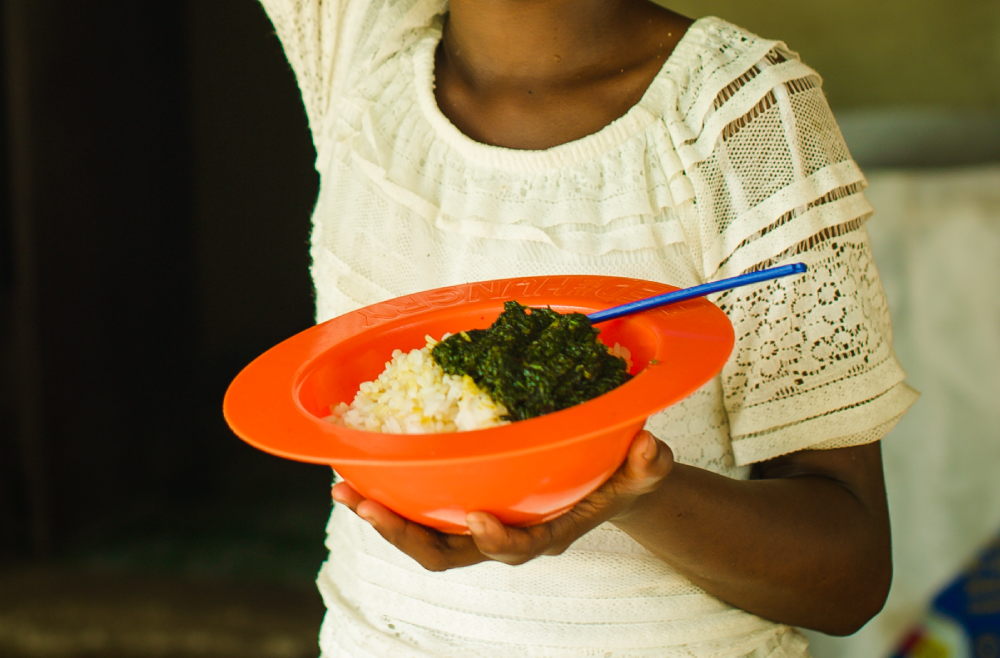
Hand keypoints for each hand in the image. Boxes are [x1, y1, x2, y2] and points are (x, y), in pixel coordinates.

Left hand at [330, 429, 673, 571]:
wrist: (607, 483)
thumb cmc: (622, 477)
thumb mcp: (643, 471)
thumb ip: (648, 465)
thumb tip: (653, 447)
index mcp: (546, 531)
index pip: (518, 547)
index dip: (496, 540)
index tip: (479, 518)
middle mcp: (503, 533)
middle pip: (447, 552)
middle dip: (404, 534)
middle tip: (368, 505)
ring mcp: (478, 522)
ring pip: (423, 535)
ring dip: (382, 516)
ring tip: (347, 490)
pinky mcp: (463, 504)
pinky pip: (420, 507)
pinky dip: (389, 491)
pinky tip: (363, 467)